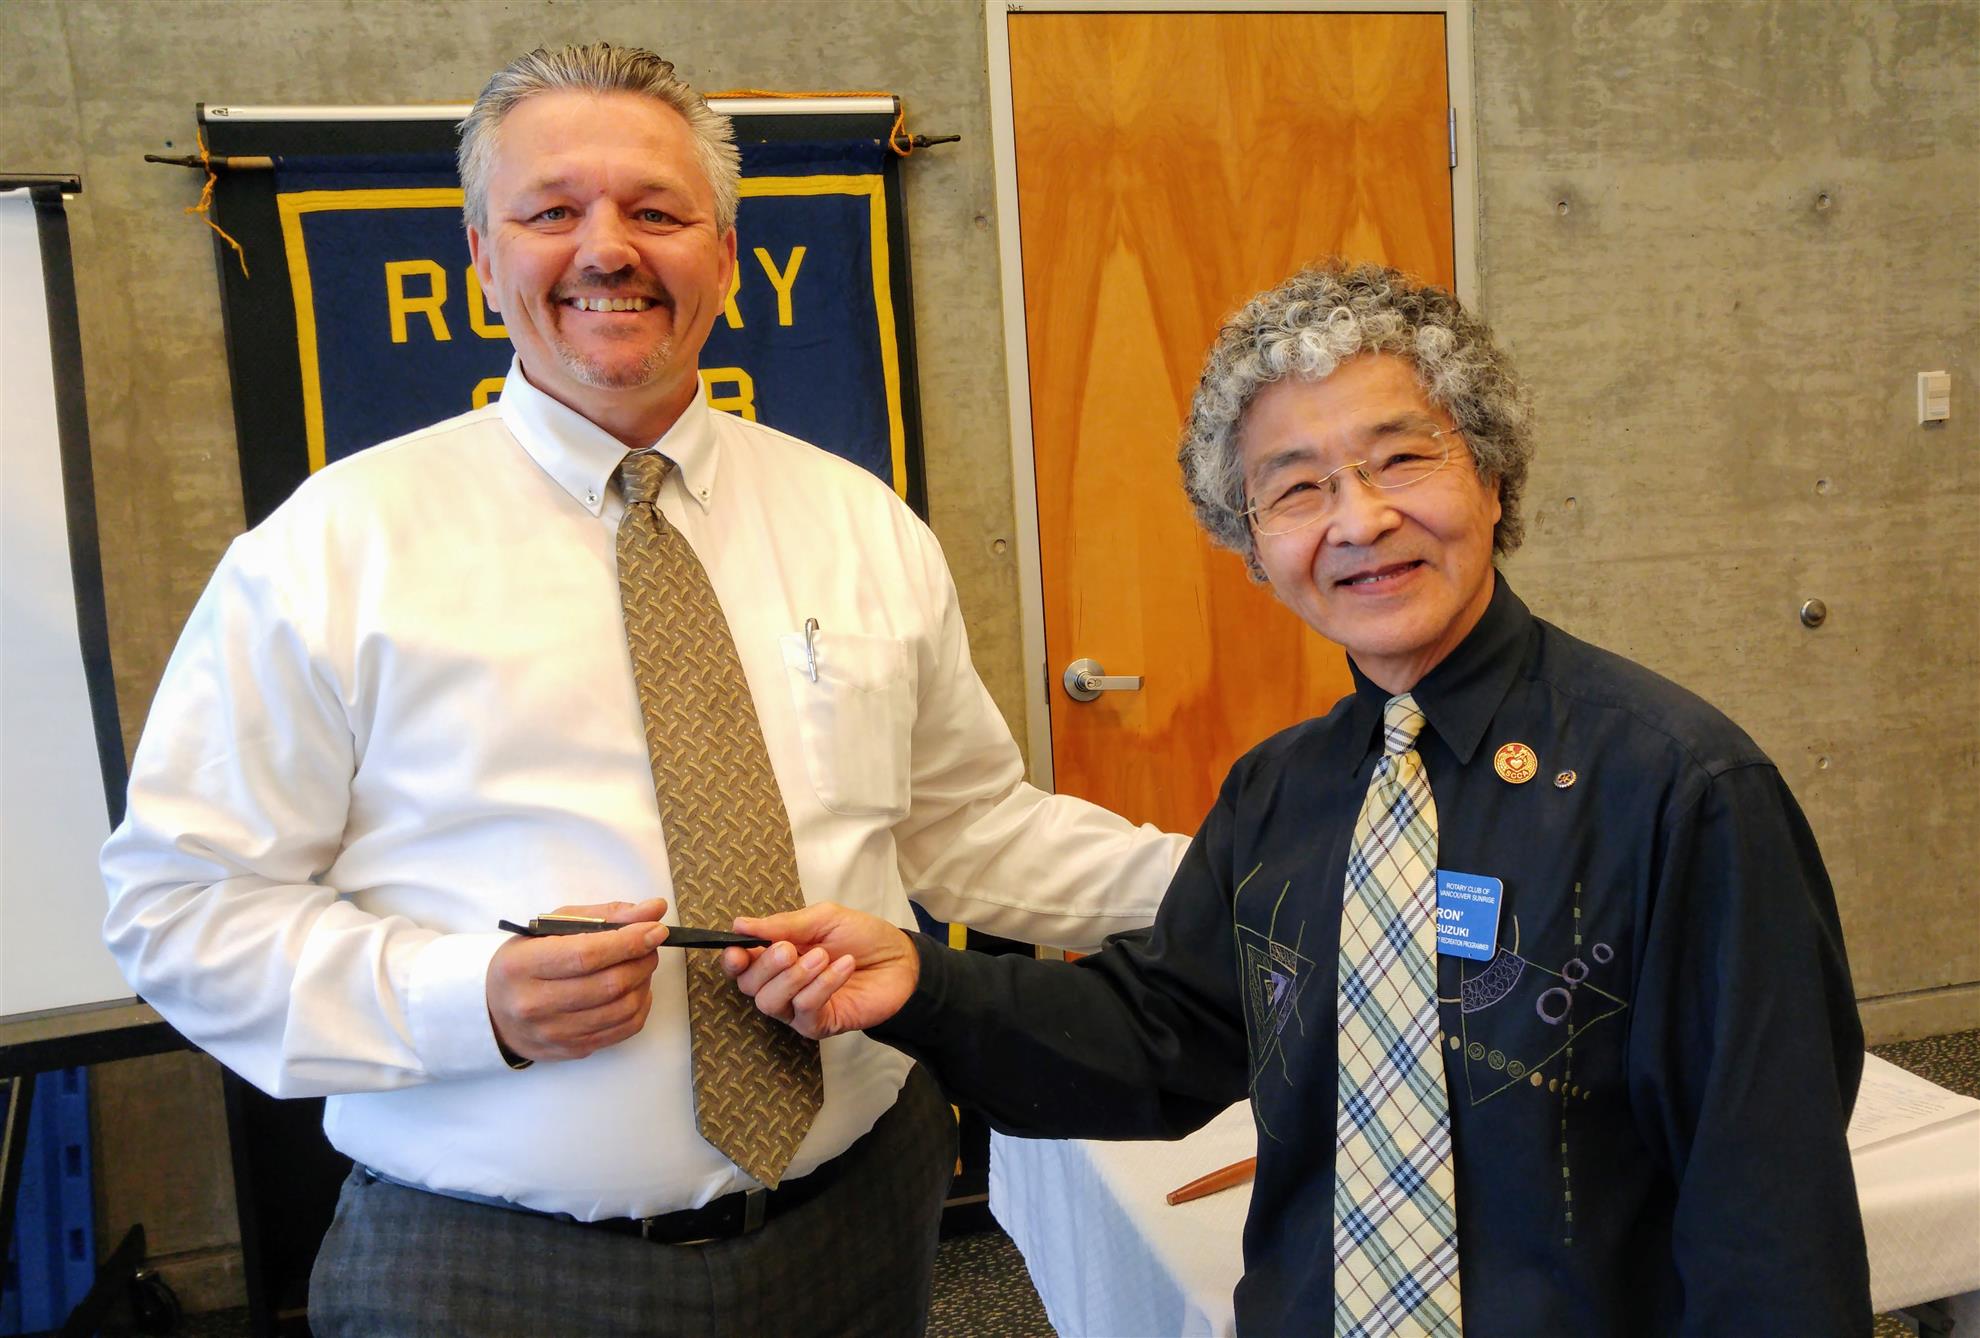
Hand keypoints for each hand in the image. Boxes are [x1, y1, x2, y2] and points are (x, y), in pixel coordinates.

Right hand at [486, 897, 669, 1061]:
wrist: (494, 1010)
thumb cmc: (527, 960)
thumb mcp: (554, 927)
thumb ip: (606, 916)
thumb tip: (654, 910)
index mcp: (523, 965)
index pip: (586, 955)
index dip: (628, 942)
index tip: (655, 930)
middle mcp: (534, 1004)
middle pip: (609, 984)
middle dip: (642, 960)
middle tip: (649, 945)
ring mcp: (552, 1033)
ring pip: (621, 1009)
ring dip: (644, 983)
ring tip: (641, 965)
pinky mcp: (570, 1050)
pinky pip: (622, 1031)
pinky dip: (640, 1007)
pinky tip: (635, 990)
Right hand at [722, 903, 917, 1039]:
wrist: (900, 960)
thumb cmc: (861, 937)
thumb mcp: (823, 919)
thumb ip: (783, 924)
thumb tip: (739, 925)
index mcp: (776, 956)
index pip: (740, 965)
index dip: (732, 960)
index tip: (737, 950)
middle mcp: (781, 984)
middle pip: (749, 985)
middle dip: (766, 965)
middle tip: (791, 949)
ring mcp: (797, 1008)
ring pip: (770, 1002)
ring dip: (795, 977)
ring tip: (823, 957)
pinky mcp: (817, 1025)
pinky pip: (804, 1010)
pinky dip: (822, 985)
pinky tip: (843, 968)